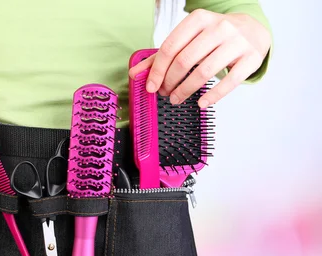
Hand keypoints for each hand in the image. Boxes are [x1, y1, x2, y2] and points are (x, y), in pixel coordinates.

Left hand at [129, 10, 271, 107]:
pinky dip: (213, 96)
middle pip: (185, 60)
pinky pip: (230, 81)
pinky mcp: (252, 57)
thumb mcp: (188, 40)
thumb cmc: (213, 38)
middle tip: (164, 93)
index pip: (170, 47)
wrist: (253, 30)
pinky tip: (201, 103)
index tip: (151, 87)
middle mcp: (219, 27)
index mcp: (199, 19)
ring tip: (176, 99)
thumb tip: (135, 74)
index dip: (157, 70)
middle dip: (170, 81)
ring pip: (204, 72)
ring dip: (186, 90)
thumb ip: (161, 56)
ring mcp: (237, 41)